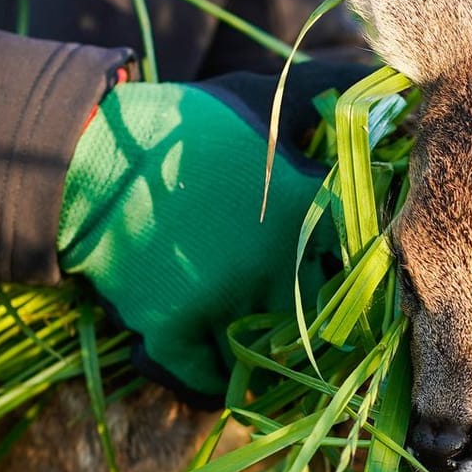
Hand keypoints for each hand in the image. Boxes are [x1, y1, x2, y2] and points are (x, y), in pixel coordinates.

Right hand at [56, 62, 371, 398]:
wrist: (88, 158)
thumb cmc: (181, 126)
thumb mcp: (259, 96)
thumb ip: (324, 93)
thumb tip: (382, 86)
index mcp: (307, 210)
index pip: (367, 261)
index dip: (365, 279)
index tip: (356, 286)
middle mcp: (274, 266)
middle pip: (325, 324)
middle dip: (325, 332)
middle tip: (320, 333)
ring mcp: (223, 305)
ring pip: (269, 360)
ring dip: (270, 363)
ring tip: (270, 357)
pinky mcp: (172, 334)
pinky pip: (207, 384)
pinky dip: (213, 385)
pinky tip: (219, 375)